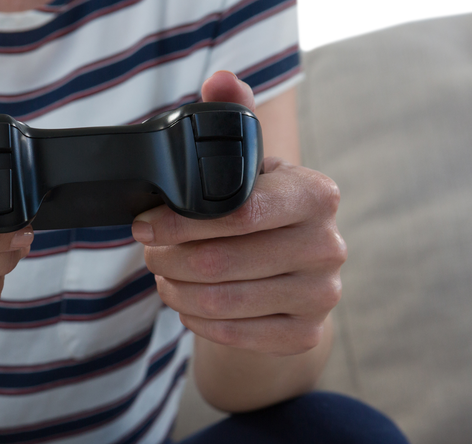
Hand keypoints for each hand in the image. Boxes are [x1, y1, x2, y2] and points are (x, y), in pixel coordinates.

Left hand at [134, 72, 345, 356]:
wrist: (290, 278)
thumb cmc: (260, 214)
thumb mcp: (250, 166)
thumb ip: (234, 119)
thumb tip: (220, 80)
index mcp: (316, 194)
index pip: (237, 213)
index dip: (179, 222)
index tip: (143, 224)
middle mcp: (328, 246)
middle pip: (222, 262)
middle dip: (168, 258)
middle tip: (149, 252)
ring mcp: (322, 295)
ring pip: (222, 302)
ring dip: (176, 290)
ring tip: (164, 276)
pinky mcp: (306, 334)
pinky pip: (234, 335)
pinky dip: (197, 321)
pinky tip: (187, 304)